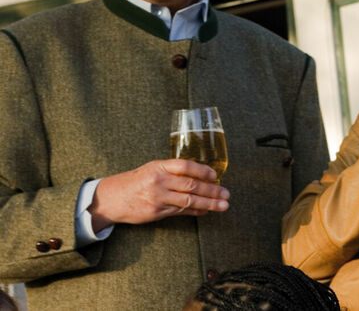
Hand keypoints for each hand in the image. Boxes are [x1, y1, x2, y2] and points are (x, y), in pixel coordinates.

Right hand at [89, 159, 229, 231]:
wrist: (112, 198)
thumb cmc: (137, 180)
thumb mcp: (153, 168)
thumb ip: (173, 171)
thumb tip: (199, 176)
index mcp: (160, 166)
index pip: (185, 166)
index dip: (202, 170)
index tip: (215, 175)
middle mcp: (159, 181)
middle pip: (191, 185)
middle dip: (212, 190)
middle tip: (226, 193)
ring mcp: (158, 198)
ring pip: (188, 201)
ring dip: (209, 203)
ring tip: (223, 204)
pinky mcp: (157, 213)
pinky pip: (180, 212)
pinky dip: (196, 211)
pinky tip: (206, 211)